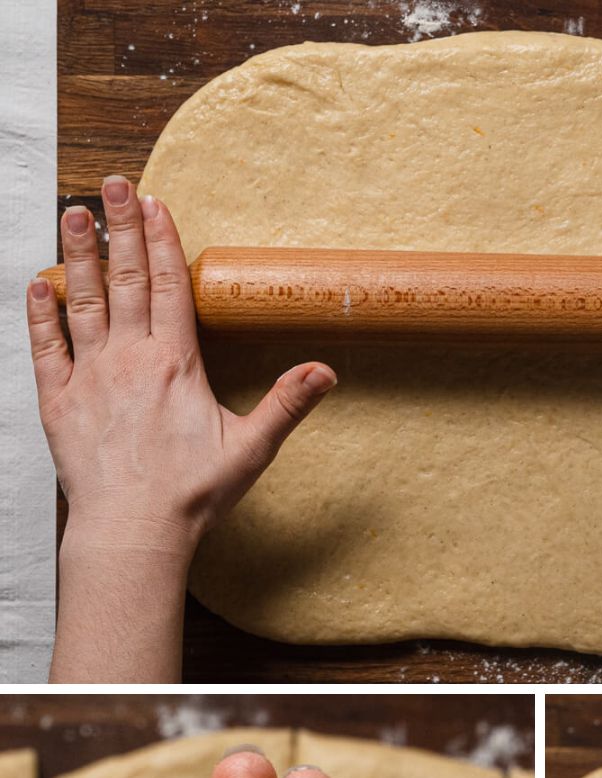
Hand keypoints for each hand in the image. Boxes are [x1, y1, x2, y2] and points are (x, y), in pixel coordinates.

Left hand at [28, 177, 335, 559]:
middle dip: (119, 227)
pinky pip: (45, 347)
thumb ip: (286, 404)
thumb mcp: (251, 449)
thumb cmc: (191, 495)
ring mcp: (90, 376)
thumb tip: (326, 370)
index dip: (163, 241)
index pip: (169, 287)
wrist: (134, 530)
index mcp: (175, 364)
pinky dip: (40, 313)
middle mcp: (129, 359)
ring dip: (78, 255)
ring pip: (82, 301)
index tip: (155, 203)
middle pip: (125, 280)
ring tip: (73, 215)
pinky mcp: (59, 402)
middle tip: (111, 185)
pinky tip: (39, 285)